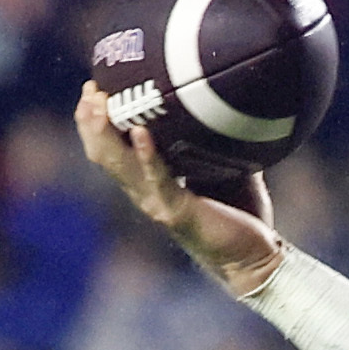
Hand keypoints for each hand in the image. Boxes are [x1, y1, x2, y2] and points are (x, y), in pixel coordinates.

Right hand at [73, 81, 284, 297]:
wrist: (257, 260)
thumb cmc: (241, 217)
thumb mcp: (223, 170)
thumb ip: (213, 143)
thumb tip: (225, 108)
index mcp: (150, 183)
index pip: (110, 150)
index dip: (95, 122)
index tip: (94, 89)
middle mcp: (145, 193)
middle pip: (104, 153)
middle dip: (92, 120)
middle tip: (91, 89)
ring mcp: (157, 204)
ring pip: (118, 164)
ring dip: (107, 131)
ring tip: (102, 102)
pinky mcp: (176, 212)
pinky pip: (157, 179)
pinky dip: (147, 155)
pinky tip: (141, 133)